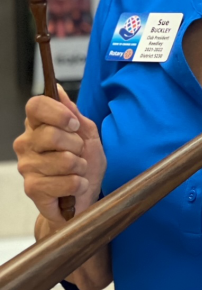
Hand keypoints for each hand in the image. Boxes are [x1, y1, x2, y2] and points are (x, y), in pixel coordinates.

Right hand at [14, 85, 106, 226]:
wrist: (83, 198)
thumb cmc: (84, 165)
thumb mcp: (87, 135)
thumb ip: (74, 113)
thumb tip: (58, 90)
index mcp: (37, 125)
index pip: (36, 105)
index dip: (58, 113)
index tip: (74, 125)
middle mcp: (26, 144)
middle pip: (52, 134)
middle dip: (77, 146)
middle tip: (79, 155)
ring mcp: (27, 166)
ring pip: (64, 160)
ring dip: (81, 167)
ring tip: (77, 172)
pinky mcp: (32, 188)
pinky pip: (68, 182)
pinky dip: (80, 184)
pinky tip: (75, 187)